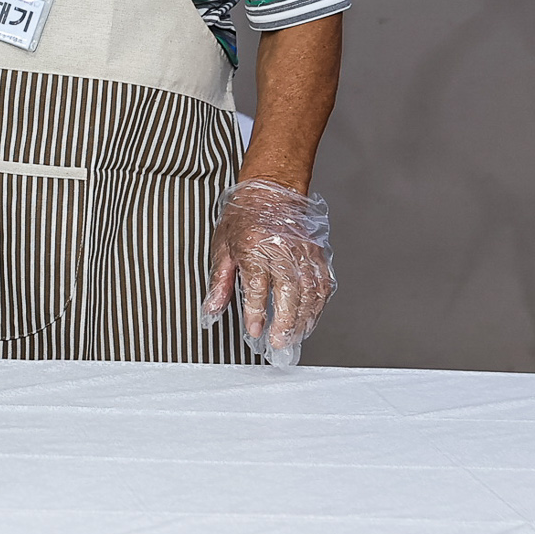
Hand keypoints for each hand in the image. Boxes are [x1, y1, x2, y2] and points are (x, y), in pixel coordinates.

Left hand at [201, 178, 333, 365]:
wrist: (270, 190)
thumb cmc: (242, 217)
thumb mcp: (222, 247)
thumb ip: (219, 282)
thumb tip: (211, 309)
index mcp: (253, 245)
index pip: (257, 286)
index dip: (256, 313)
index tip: (255, 331)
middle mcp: (281, 248)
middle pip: (289, 291)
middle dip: (286, 322)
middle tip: (279, 343)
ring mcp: (303, 250)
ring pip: (310, 291)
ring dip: (304, 318)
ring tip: (294, 337)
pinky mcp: (316, 253)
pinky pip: (323, 283)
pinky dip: (318, 305)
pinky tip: (310, 318)